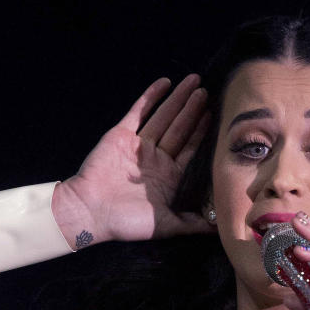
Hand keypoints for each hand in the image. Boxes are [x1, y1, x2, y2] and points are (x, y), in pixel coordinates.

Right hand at [54, 74, 215, 245]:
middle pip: (179, 129)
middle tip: (206, 92)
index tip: (214, 116)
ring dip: (178, 100)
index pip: (189, 149)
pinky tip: (165, 83)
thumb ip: (193, 222)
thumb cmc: (127, 223)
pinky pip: (139, 112)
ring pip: (163, 117)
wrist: (90, 212)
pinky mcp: (121, 135)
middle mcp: (155, 159)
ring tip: (194, 81)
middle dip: (193, 110)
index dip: (201, 133)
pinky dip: (151, 97)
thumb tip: (219, 228)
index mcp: (168, 177)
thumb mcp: (166, 226)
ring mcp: (138, 146)